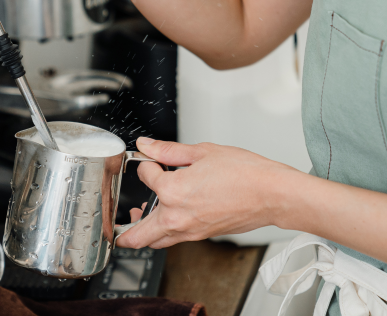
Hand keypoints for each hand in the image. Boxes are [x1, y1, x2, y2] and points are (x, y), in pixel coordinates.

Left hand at [116, 137, 300, 248]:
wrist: (273, 194)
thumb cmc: (246, 173)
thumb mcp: (202, 151)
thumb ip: (168, 150)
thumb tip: (147, 145)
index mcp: (174, 191)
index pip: (145, 176)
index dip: (147, 163)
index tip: (152, 159)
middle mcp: (178, 216)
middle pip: (137, 235)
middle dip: (123, 230)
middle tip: (114, 223)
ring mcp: (190, 230)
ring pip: (156, 241)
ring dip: (143, 232)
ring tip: (139, 219)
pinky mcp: (202, 235)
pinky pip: (174, 239)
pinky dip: (164, 231)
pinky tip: (168, 215)